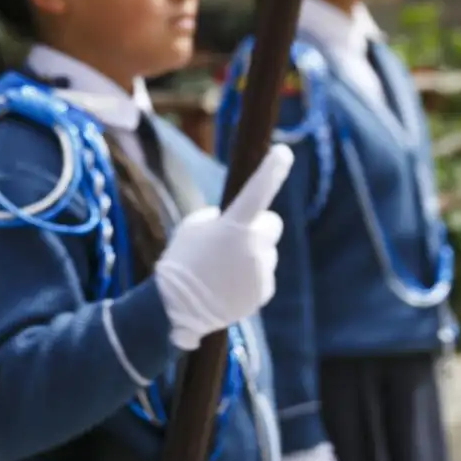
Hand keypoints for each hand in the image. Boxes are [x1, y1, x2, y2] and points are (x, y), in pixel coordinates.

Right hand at [153, 145, 292, 350]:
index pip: (257, 191)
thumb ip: (220, 219)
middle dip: (258, 229)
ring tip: (224, 271)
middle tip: (233, 241)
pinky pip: (264, 275)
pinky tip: (229, 287)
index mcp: (233, 226)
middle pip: (271, 224)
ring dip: (252, 256)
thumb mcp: (193, 228)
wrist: (177, 308)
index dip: (272, 170)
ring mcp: (260, 271)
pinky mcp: (264, 291)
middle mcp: (252, 247)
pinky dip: (251, 278)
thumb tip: (238, 219)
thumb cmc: (181, 261)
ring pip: (267, 252)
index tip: (283, 152)